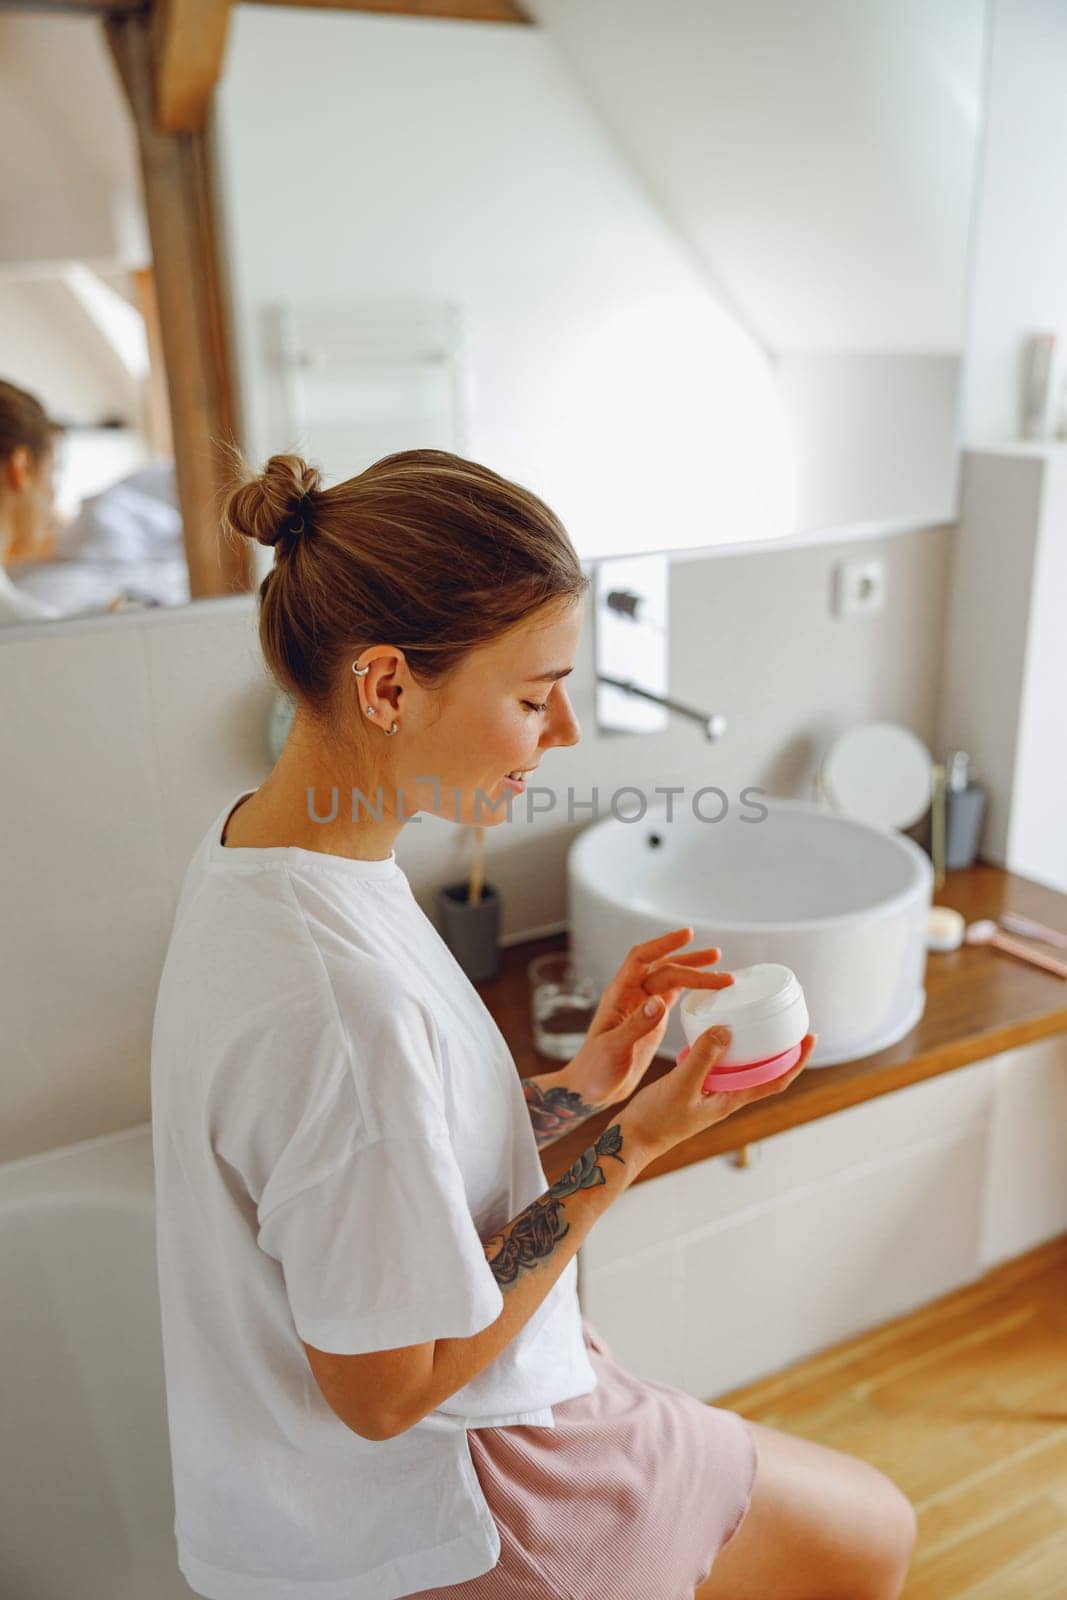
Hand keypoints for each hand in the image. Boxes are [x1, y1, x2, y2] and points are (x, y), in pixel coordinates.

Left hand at [564, 927, 733, 1110]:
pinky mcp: (652, 1020)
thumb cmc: (595, 1070)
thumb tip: (660, 1001)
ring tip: (719, 964)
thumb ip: (636, 1026)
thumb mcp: (614, 1049)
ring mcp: (643, 1006)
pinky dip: (691, 989)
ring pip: (670, 979)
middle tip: (719, 961)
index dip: (663, 943)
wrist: (590, 1089)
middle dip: (691, 963)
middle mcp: (631, 995)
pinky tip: (707, 988)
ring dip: (693, 970)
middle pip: (664, 969)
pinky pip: (673, 995)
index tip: (688, 935)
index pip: (641, 959)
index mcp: (618, 996)